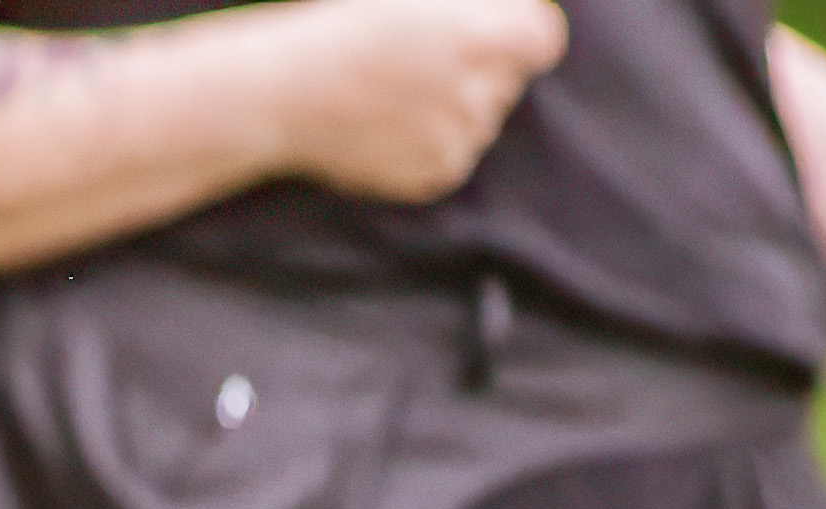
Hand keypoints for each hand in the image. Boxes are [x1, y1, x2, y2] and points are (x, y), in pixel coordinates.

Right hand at [269, 0, 568, 207]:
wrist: (282, 93)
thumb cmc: (338, 25)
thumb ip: (468, 8)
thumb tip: (502, 14)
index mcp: (477, 37)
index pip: (543, 40)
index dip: (522, 28)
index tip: (496, 24)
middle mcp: (476, 92)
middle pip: (509, 79)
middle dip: (483, 65)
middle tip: (426, 54)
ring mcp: (457, 141)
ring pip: (483, 119)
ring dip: (458, 103)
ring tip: (401, 89)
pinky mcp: (435, 175)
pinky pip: (457, 153)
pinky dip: (435, 137)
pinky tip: (392, 119)